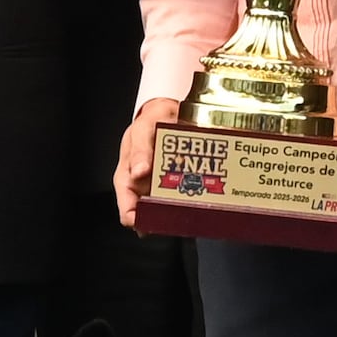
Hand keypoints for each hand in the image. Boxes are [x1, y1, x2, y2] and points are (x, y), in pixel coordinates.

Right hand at [116, 97, 184, 228]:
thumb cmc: (147, 123)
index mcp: (128, 180)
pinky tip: (208, 198)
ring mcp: (164, 189)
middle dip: (166, 218)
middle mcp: (145, 189)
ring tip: (197, 207)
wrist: (168, 112)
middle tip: (179, 213)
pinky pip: (189, 196)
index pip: (127, 211)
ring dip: (184, 210)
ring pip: (173, 209)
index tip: (149, 223)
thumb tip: (138, 172)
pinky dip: (197, 199)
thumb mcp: (140, 132)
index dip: (137, 221)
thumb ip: (139, 151)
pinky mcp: (182, 183)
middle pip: (153, 215)